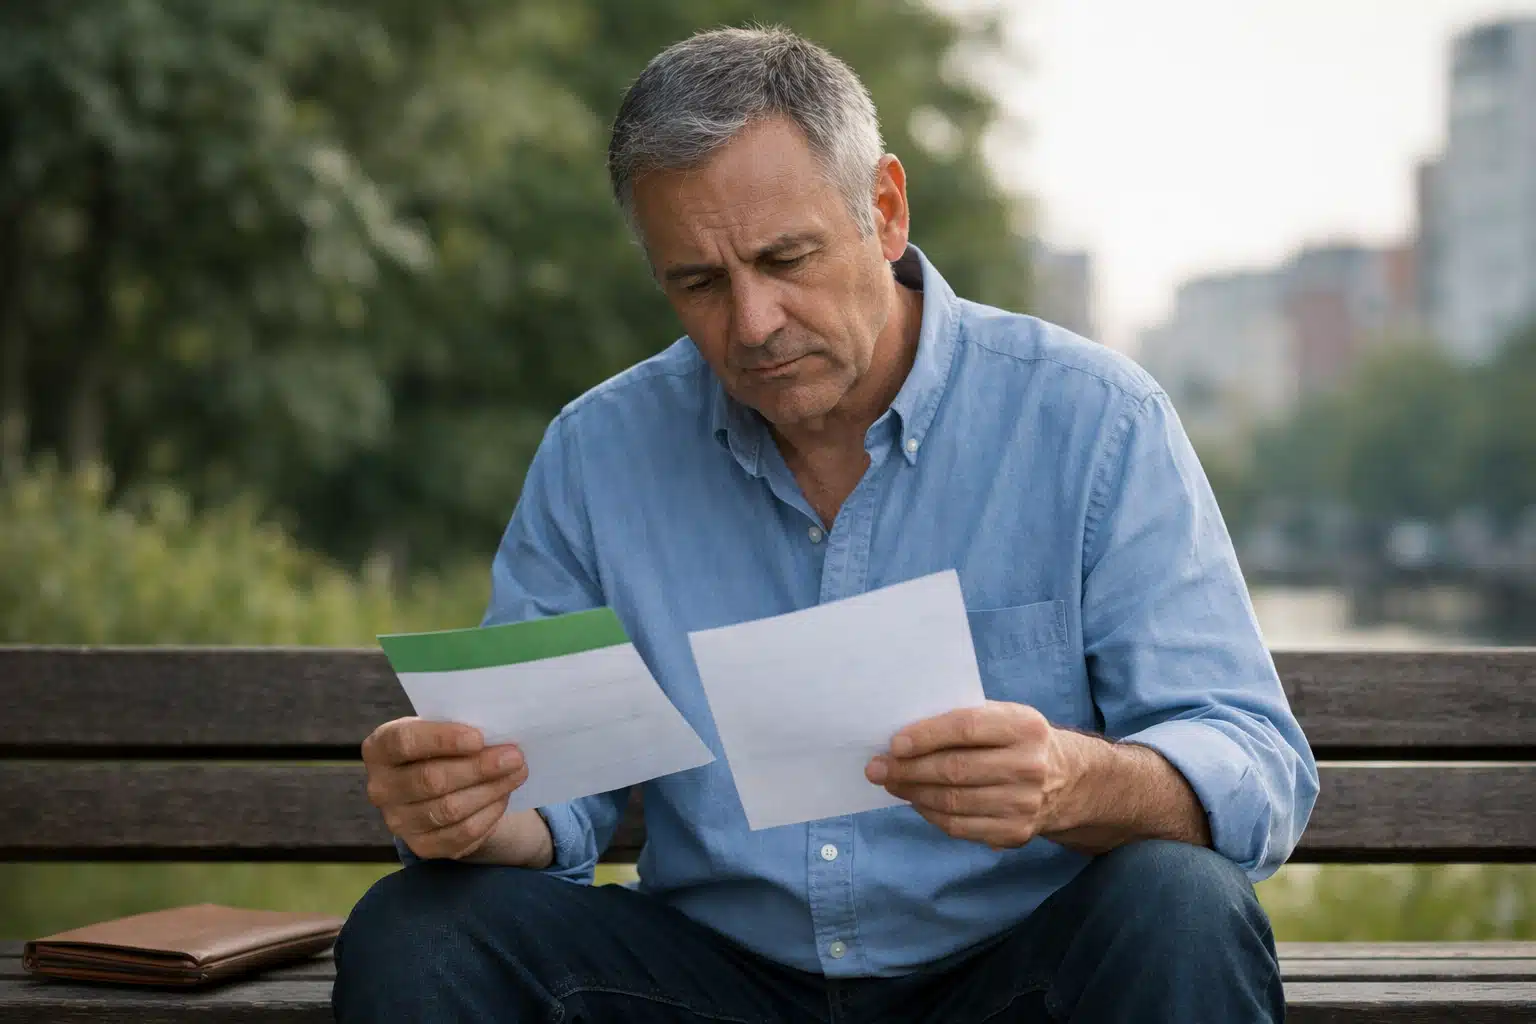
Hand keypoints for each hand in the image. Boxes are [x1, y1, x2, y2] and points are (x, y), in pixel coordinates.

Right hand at [361, 717, 527, 860]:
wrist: (438, 784)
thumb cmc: (442, 746)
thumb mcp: (442, 728)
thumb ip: (459, 727)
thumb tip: (498, 734)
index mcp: (379, 748)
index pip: (404, 742)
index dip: (442, 739)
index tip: (479, 738)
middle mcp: (381, 788)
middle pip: (431, 780)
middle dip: (479, 767)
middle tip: (514, 757)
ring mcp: (398, 821)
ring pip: (449, 809)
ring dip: (490, 790)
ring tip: (517, 773)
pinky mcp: (422, 846)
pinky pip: (461, 833)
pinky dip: (488, 814)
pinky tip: (503, 796)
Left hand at [865, 701, 1070, 849]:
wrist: (1067, 780)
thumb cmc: (1018, 740)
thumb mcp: (1004, 717)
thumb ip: (964, 721)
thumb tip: (904, 737)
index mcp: (1024, 727)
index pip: (966, 728)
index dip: (926, 736)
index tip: (894, 744)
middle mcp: (1028, 766)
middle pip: (955, 770)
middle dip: (908, 769)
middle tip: (877, 768)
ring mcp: (1023, 804)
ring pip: (953, 802)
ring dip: (913, 793)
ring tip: (891, 783)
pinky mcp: (1015, 833)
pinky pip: (960, 827)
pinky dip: (930, 814)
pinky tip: (916, 801)